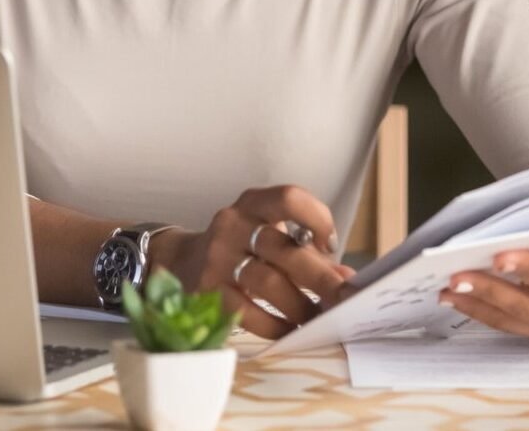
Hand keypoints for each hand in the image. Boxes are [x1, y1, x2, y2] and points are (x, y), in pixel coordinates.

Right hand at [148, 185, 354, 339]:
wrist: (182, 261)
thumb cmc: (240, 247)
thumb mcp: (268, 236)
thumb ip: (306, 251)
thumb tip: (346, 278)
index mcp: (252, 203)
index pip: (288, 198)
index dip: (316, 218)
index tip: (330, 245)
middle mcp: (233, 224)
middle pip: (283, 248)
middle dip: (320, 277)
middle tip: (344, 299)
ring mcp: (218, 257)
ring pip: (267, 283)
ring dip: (299, 305)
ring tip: (317, 319)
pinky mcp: (208, 290)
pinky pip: (247, 312)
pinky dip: (274, 324)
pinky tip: (289, 330)